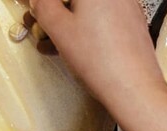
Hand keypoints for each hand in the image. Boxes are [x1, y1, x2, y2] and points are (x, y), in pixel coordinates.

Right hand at [29, 0, 165, 107]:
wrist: (132, 87)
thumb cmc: (96, 57)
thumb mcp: (59, 29)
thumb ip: (44, 6)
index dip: (44, 4)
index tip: (34, 11)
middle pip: (75, 2)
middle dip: (54, 12)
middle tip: (38, 28)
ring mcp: (126, 7)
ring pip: (88, 11)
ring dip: (65, 23)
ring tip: (49, 45)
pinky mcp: (131, 25)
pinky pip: (101, 20)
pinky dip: (84, 29)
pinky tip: (71, 49)